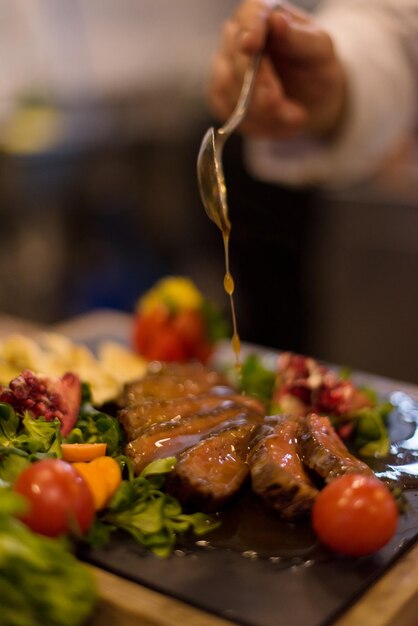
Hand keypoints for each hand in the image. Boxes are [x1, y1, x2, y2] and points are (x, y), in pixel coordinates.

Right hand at [208, 0, 346, 139]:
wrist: (313, 101)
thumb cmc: (316, 68)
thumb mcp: (320, 51)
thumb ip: (298, 37)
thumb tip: (276, 21)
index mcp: (263, 15)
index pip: (249, 16)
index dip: (248, 30)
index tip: (251, 46)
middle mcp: (237, 36)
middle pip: (236, 58)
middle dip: (260, 85)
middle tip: (280, 103)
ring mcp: (225, 67)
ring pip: (229, 89)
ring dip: (263, 111)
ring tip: (293, 117)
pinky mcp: (221, 96)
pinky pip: (228, 112)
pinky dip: (256, 123)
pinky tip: (278, 123)